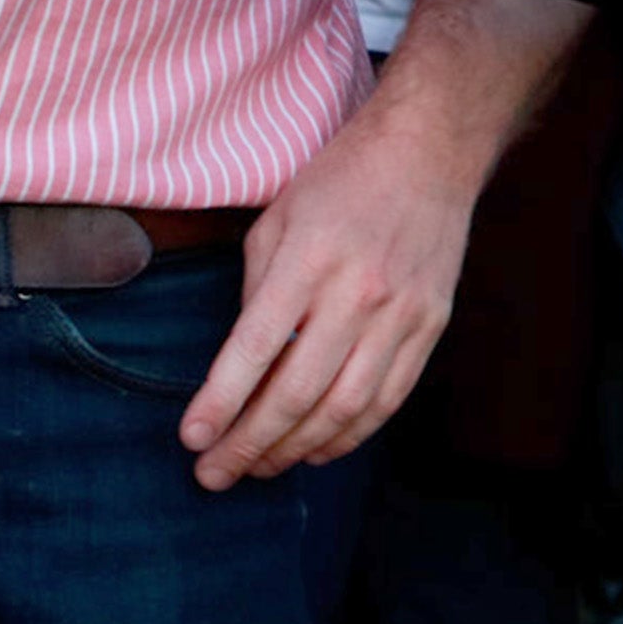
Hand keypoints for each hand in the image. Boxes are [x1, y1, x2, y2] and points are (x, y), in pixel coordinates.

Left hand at [181, 95, 479, 489]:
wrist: (430, 149)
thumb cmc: (342, 180)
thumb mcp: (279, 219)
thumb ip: (257, 291)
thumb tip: (241, 364)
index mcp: (310, 259)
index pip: (256, 347)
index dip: (221, 401)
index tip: (192, 438)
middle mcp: (358, 293)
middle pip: (298, 392)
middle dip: (249, 443)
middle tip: (213, 473)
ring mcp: (401, 314)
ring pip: (345, 409)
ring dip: (296, 450)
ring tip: (258, 468)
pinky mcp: (430, 327)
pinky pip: (388, 400)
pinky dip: (349, 436)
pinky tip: (316, 449)